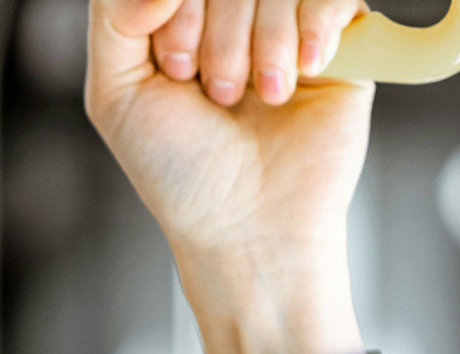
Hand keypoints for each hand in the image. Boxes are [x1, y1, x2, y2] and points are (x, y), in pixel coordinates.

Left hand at [83, 0, 373, 288]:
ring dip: (265, 39)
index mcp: (181, 15)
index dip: (180, 8)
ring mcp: (289, 23)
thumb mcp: (116, 94)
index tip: (178, 72)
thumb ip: (114, 17)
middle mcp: (234, 12)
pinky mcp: (345, 40)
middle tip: (217, 94)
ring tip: (259, 98)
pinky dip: (316, 25)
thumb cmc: (178, 170)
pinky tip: (302, 73)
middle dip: (220, 30)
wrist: (249, 226)